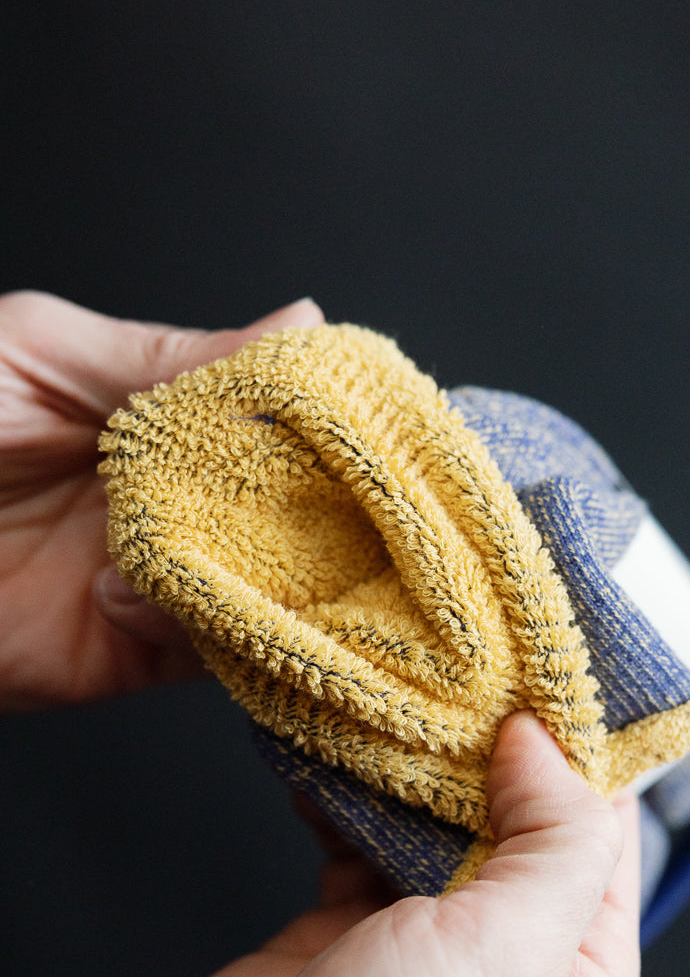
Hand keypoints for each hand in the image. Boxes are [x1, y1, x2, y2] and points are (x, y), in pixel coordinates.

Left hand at [0, 290, 323, 711]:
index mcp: (152, 416)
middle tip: (341, 491)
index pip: (270, 418)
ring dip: (268, 567)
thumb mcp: (40, 352)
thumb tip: (303, 324)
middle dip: (314, 501)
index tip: (361, 415)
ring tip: (239, 537)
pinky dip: (206, 626)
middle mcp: (169, 498)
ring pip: (265, 582)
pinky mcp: (132, 652)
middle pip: (286, 506)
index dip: (319, 419)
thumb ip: (172, 355)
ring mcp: (156, 576)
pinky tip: (140, 588)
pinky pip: (210, 651)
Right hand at [0, 712, 640, 976]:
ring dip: (417, 754)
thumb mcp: (514, 951)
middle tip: (467, 655)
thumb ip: (557, 838)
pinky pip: (357, 830)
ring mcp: (420, 939)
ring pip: (434, 816)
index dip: (584, 745)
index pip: (604, 830)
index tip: (552, 663)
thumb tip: (547, 739)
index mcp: (578, 970)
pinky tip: (332, 742)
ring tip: (400, 681)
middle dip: (494, 737)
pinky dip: (344, 786)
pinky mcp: (340, 927)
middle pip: (517, 814)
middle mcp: (507, 954)